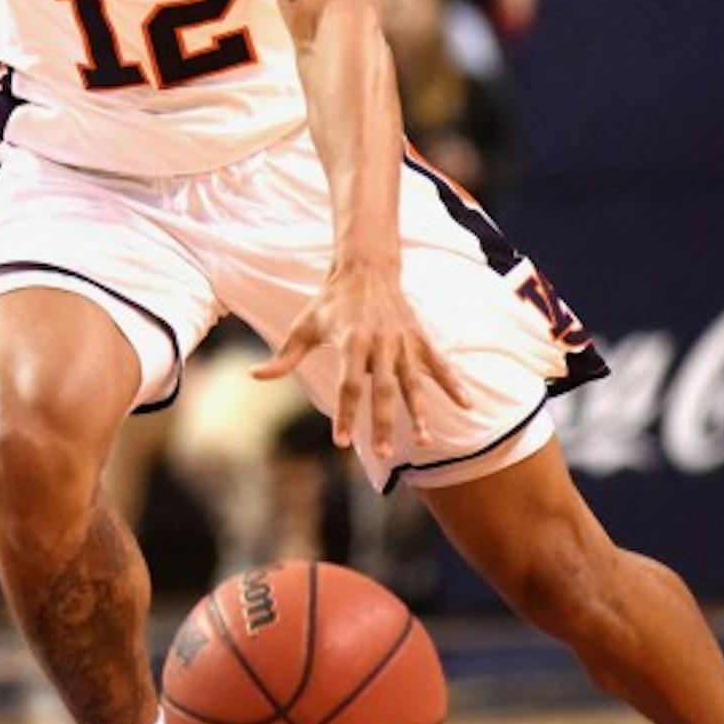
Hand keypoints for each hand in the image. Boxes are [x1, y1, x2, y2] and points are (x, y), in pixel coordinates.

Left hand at [256, 264, 474, 459]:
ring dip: (420, 412)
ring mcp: (403, 342)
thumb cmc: (330, 302)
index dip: (346, 414)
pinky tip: (468, 406)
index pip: (348, 385)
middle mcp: (380, 343)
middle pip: (383, 389)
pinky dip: (454, 384)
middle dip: (384, 422)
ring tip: (424, 441)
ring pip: (413, 382)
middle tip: (384, 453)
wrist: (365, 270)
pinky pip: (439, 364)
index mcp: (351, 341)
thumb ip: (284, 356)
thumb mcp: (304, 326)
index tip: (341, 441)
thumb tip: (254, 375)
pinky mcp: (419, 338)